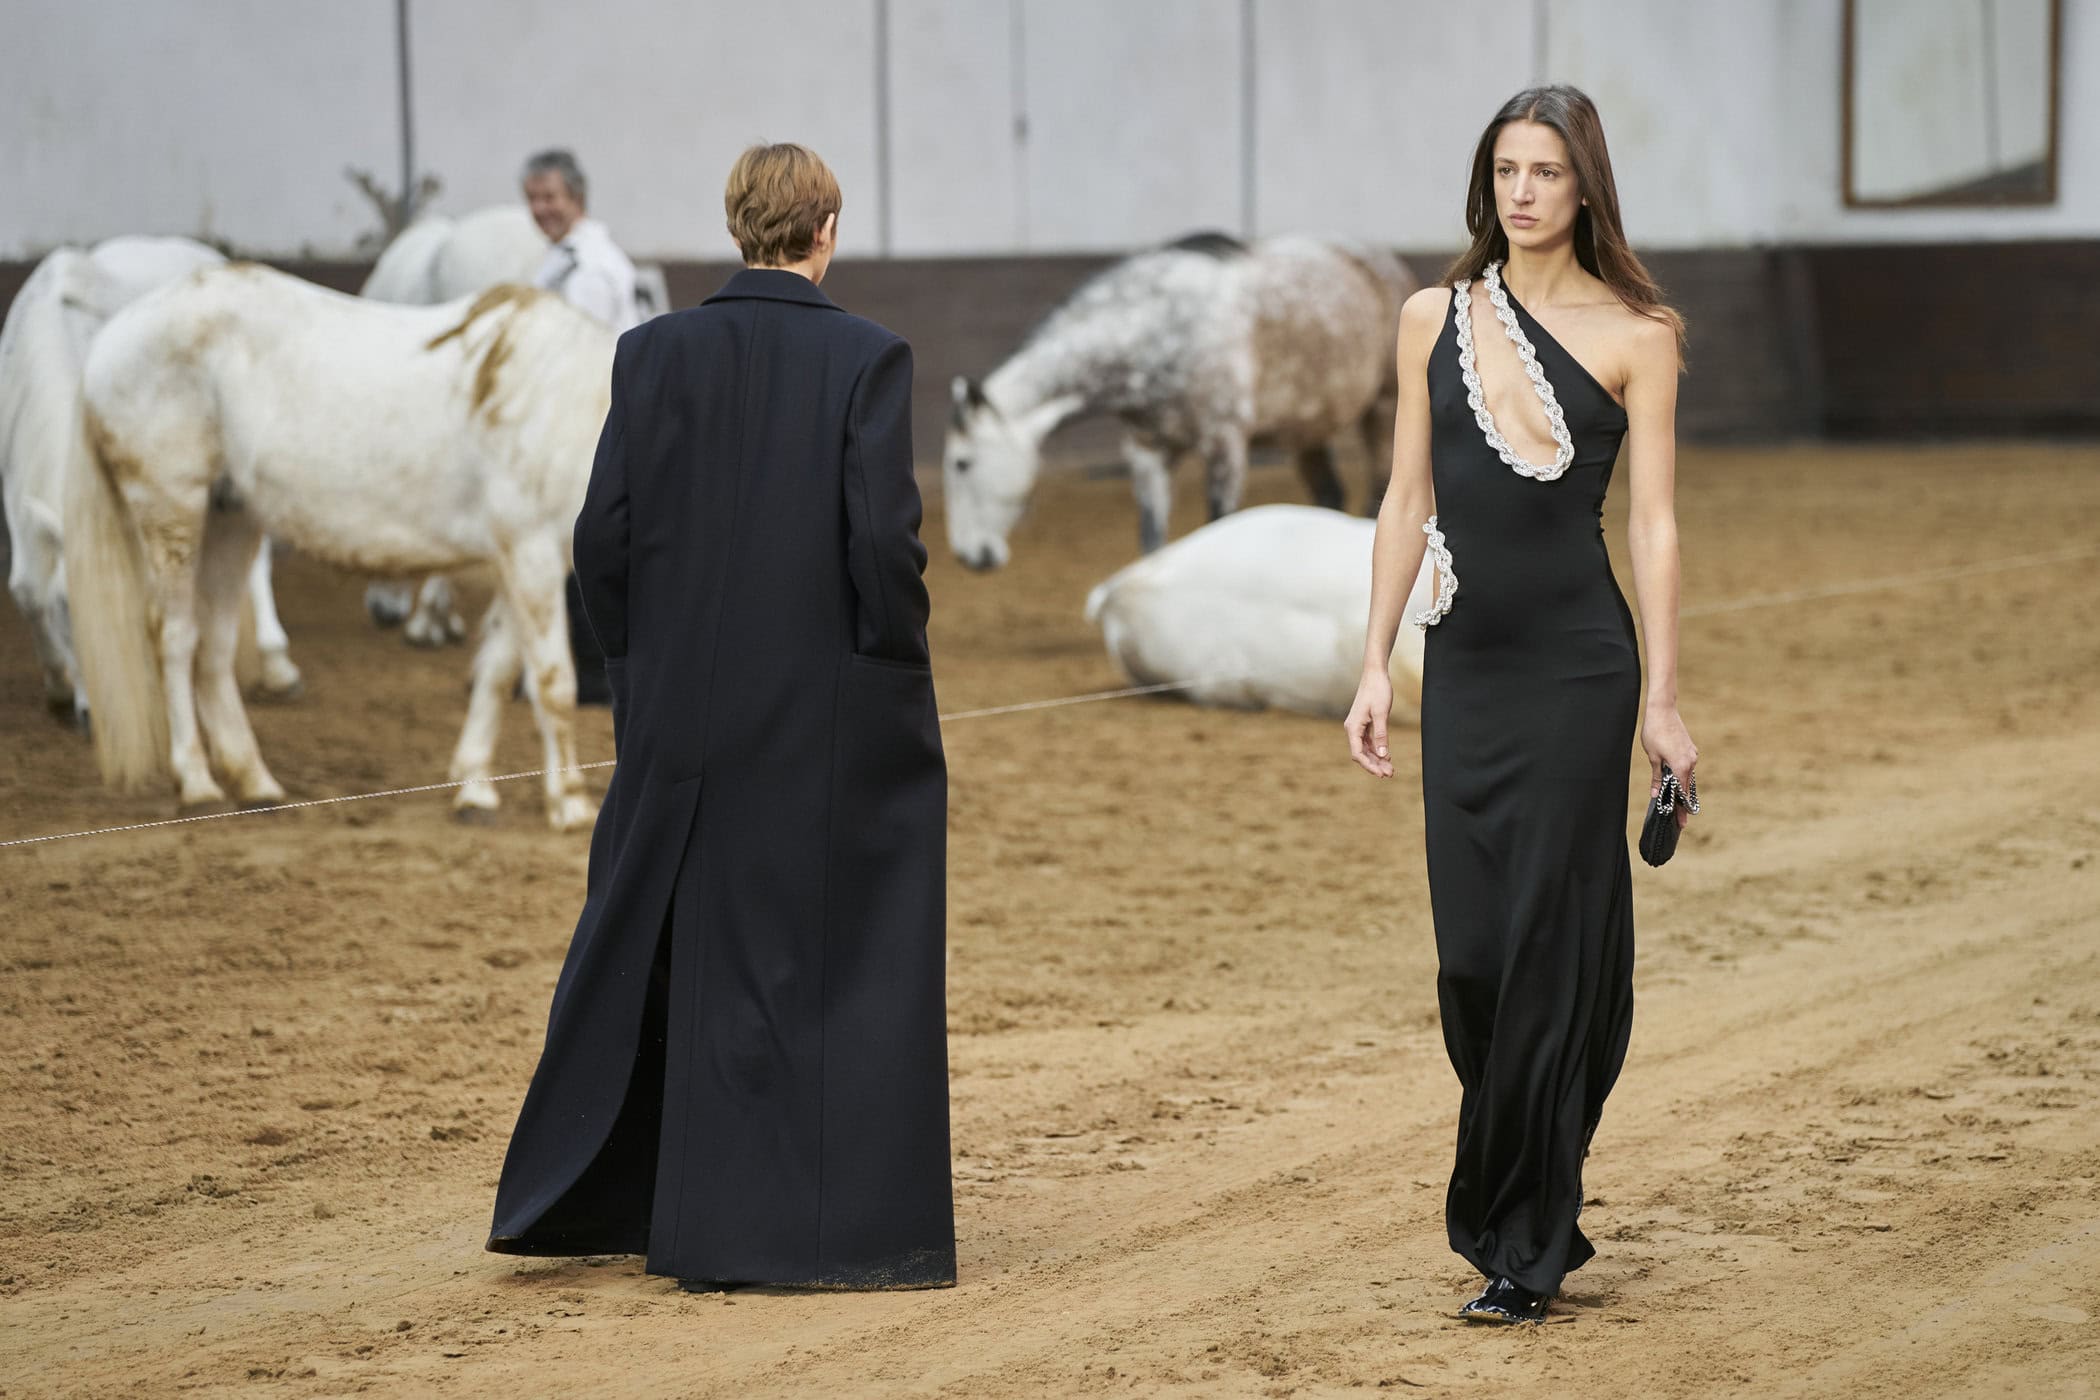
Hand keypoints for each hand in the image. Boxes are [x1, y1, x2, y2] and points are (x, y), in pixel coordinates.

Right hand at [1344, 668, 1394, 777]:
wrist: (1375, 674)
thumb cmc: (1377, 690)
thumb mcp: (1381, 713)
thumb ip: (1381, 735)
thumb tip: (1383, 755)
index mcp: (1353, 727)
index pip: (1358, 754)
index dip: (1369, 766)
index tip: (1382, 774)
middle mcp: (1352, 729)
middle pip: (1362, 754)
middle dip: (1375, 765)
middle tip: (1390, 774)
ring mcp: (1358, 726)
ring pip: (1366, 749)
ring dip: (1377, 759)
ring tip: (1390, 769)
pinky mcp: (1364, 723)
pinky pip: (1369, 742)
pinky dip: (1377, 750)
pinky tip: (1387, 756)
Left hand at [1641, 704, 1698, 828]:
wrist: (1663, 710)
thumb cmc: (1654, 732)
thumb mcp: (1652, 757)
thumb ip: (1657, 777)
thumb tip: (1656, 794)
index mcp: (1681, 766)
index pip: (1683, 793)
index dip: (1681, 809)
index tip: (1682, 822)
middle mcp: (1691, 761)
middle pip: (1687, 787)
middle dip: (1683, 803)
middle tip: (1681, 820)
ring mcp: (1692, 754)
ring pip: (1687, 776)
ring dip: (1681, 788)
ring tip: (1676, 803)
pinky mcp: (1690, 749)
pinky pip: (1687, 767)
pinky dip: (1682, 775)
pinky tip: (1675, 781)